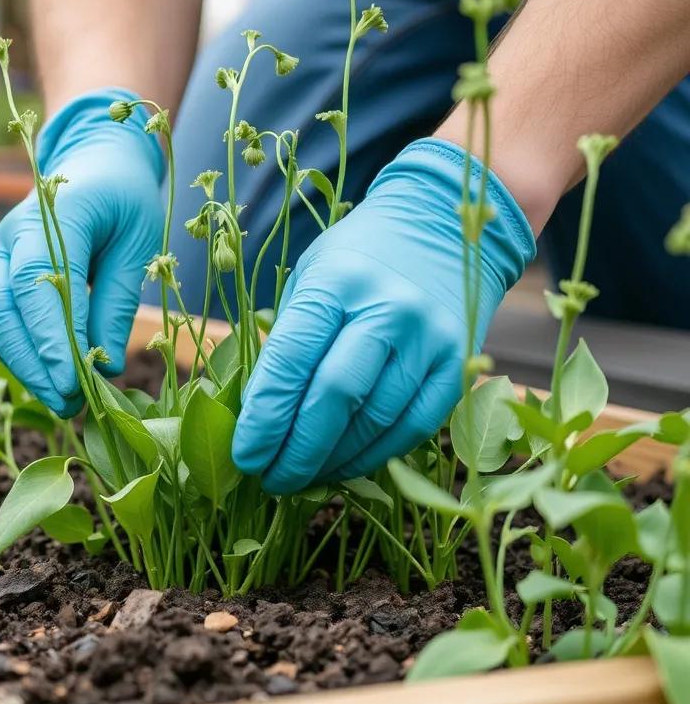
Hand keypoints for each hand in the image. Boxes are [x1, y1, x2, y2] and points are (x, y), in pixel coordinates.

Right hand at [0, 88, 164, 416]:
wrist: (94, 163)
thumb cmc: (125, 199)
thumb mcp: (140, 241)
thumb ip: (119, 300)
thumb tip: (107, 367)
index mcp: (53, 215)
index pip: (40, 285)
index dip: (54, 338)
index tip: (75, 382)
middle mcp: (12, 236)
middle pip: (6, 312)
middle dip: (36, 365)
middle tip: (72, 405)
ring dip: (27, 369)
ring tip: (68, 403)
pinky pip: (1, 326)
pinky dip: (23, 358)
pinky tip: (55, 381)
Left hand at [233, 139, 536, 494]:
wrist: (443, 224)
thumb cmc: (358, 257)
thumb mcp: (309, 277)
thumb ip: (287, 341)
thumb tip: (257, 416)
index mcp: (336, 283)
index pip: (291, 362)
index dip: (264, 417)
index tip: (245, 454)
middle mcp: (387, 309)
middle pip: (334, 398)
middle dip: (295, 449)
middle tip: (268, 479)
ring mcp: (429, 338)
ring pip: (375, 420)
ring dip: (332, 460)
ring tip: (299, 478)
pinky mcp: (458, 363)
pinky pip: (413, 426)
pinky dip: (374, 455)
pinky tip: (344, 466)